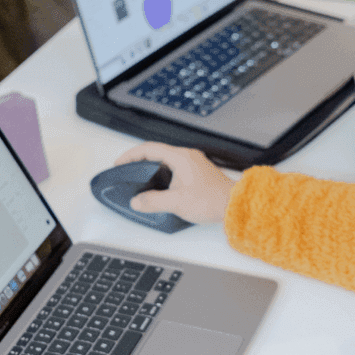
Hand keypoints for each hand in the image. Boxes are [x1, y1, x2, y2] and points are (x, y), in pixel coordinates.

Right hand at [114, 142, 235, 223]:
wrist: (234, 205)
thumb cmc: (212, 200)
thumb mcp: (176, 202)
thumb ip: (153, 201)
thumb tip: (137, 201)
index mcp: (181, 157)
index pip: (149, 149)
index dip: (131, 155)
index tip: (120, 163)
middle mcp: (188, 156)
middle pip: (157, 153)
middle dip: (140, 160)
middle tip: (127, 170)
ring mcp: (194, 164)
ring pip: (167, 160)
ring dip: (152, 168)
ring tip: (141, 179)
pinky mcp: (199, 173)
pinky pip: (176, 168)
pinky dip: (164, 174)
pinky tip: (161, 187)